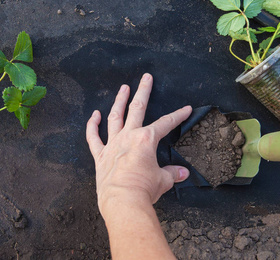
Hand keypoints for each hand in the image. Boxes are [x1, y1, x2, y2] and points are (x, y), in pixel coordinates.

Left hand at [86, 73, 191, 216]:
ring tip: (123, 88)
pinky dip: (92, 126)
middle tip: (146, 77)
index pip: (166, 124)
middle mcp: (128, 137)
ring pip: (115, 116)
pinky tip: (95, 115)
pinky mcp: (100, 156)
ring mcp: (112, 145)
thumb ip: (172, 173)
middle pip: (137, 108)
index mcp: (146, 140)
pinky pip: (94, 138)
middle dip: (144, 91)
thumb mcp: (163, 180)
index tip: (186, 109)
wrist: (122, 202)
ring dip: (119, 101)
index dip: (177, 115)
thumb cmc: (143, 190)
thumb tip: (182, 173)